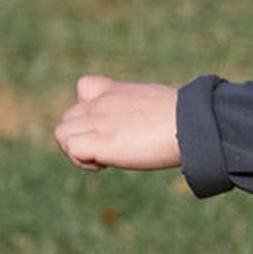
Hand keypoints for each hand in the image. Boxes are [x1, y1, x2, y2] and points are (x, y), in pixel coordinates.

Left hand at [55, 75, 180, 171]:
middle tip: (110, 151)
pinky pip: (71, 149)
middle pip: (69, 119)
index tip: (109, 128)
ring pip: (62, 134)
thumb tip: (159, 125)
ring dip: (76, 151)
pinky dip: (82, 161)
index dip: (88, 111)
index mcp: (117, 92)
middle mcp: (102, 103)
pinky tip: (104, 165)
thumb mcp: (159, 105)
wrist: (190, 124)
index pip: (84, 88)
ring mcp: (98, 120)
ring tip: (103, 160)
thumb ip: (144, 111)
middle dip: (82, 138)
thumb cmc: (186, 118)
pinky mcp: (99, 141)